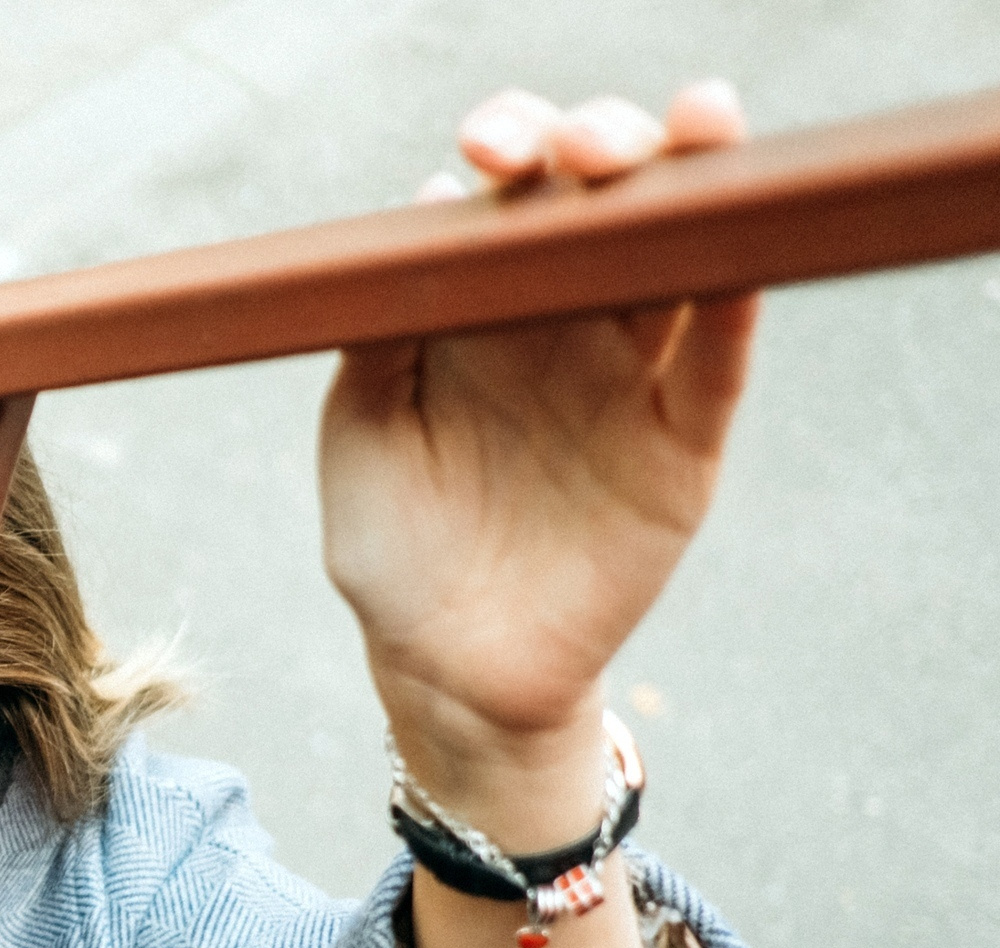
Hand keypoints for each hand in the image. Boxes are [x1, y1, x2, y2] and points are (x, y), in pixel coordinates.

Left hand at [320, 81, 754, 844]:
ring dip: (687, 186)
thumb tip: (416, 224)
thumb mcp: (361, 438)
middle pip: (604, 204)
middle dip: (601, 146)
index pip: (509, 201)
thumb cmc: (391, 554)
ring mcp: (630, 379)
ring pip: (677, 258)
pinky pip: (718, 361)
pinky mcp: (682, 444)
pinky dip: (733, 297)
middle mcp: (562, 328)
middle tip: (582, 149)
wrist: (449, 673)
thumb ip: (378, 342)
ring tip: (693, 127)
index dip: (507, 149)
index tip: (484, 153)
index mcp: (478, 314)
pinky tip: (733, 247)